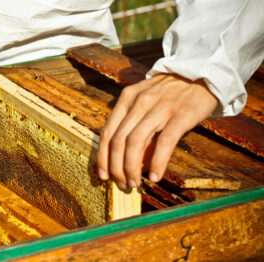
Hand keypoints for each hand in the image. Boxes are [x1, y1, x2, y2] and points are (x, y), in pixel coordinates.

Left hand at [97, 74, 217, 189]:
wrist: (202, 72)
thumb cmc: (170, 91)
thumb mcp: (144, 98)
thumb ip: (131, 120)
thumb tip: (120, 154)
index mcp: (127, 98)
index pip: (106, 132)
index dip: (102, 157)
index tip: (103, 174)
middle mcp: (140, 102)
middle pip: (118, 140)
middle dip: (117, 167)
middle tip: (122, 184)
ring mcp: (160, 107)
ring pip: (136, 143)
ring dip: (132, 168)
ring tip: (134, 184)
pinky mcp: (181, 114)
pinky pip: (164, 143)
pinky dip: (156, 163)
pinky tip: (154, 177)